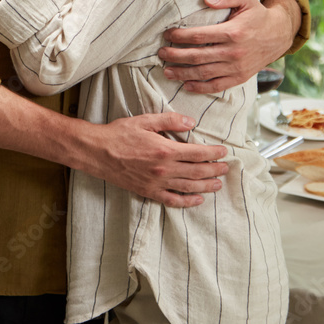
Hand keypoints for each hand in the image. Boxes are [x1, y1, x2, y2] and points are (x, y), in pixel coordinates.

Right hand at [82, 112, 228, 208]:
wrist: (97, 152)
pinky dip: (187, 202)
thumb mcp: (144, 121)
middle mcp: (164, 169)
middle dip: (214, 170)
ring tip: (218, 184)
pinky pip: (172, 200)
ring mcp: (157, 183)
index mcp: (165, 150)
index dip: (213, 153)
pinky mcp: (148, 192)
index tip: (224, 152)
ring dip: (206, 186)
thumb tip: (191, 122)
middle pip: (197, 172)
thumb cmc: (119, 134)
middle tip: (225, 168)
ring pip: (188, 187)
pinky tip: (197, 200)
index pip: (197, 153)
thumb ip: (169, 121)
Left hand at [158, 0, 299, 93]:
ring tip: (167, 71)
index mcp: (233, 32)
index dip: (180, 36)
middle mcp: (234, 52)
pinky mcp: (239, 77)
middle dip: (175, 56)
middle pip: (197, 56)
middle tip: (161, 53)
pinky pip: (216, 86)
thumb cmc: (257, 15)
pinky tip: (186, 85)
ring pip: (204, 73)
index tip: (167, 34)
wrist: (278, 35)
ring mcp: (236, 68)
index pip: (199, 36)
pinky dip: (200, 88)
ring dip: (182, 73)